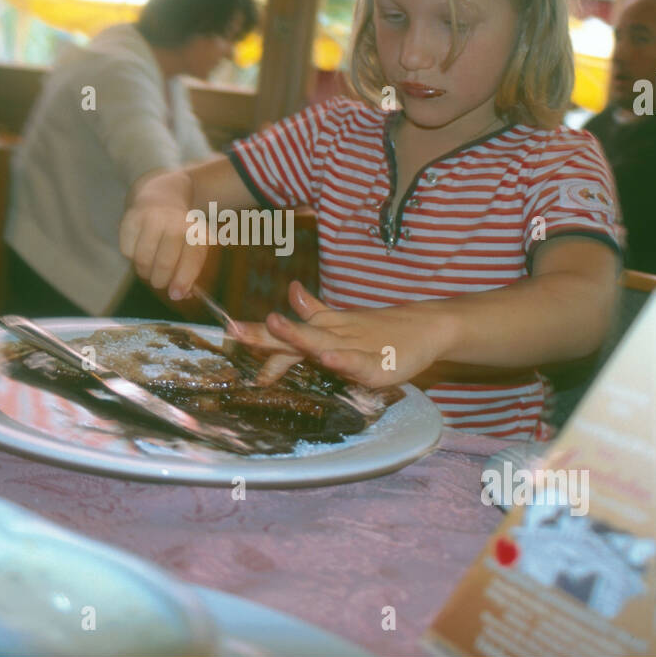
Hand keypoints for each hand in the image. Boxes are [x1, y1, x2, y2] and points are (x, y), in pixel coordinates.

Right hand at [118, 170, 207, 299]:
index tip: (177, 294)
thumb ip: (189, 271)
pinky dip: (132, 257)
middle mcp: (175, 221)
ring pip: (143, 260)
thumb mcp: (191, 244)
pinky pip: (127, 252)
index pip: (191, 259)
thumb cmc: (179, 228)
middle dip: (161, 281)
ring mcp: (151, 218)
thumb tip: (180, 294)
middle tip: (160, 283)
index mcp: (195, 229)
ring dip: (145, 272)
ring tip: (150, 267)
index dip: (184, 281)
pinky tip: (140, 247)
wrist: (161, 193)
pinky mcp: (131, 219)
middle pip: (165, 264)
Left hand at [240, 280, 448, 387]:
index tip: (229, 330)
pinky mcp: (378, 365)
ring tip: (275, 325)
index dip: (259, 333)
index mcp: (325, 331)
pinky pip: (357, 363)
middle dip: (264, 334)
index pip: (287, 334)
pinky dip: (343, 359)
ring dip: (297, 335)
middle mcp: (334, 336)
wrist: (427, 326)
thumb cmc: (380, 329)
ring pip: (322, 342)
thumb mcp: (343, 323)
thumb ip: (316, 313)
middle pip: (295, 335)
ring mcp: (356, 349)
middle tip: (234, 330)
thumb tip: (293, 291)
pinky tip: (327, 358)